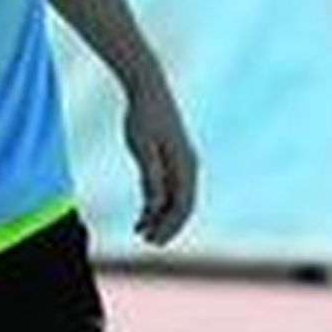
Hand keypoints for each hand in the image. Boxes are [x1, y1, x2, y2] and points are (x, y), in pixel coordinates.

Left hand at [123, 68, 197, 245]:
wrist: (147, 89)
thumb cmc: (142, 115)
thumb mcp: (141, 147)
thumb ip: (150, 176)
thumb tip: (156, 205)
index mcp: (185, 164)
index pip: (183, 205)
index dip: (170, 226)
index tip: (153, 241)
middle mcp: (189, 165)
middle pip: (183, 206)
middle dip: (167, 226)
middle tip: (147, 242)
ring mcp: (183, 162)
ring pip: (177, 199)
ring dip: (161, 217)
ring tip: (141, 231)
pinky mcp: (173, 159)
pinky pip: (171, 188)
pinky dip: (158, 203)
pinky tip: (143, 214)